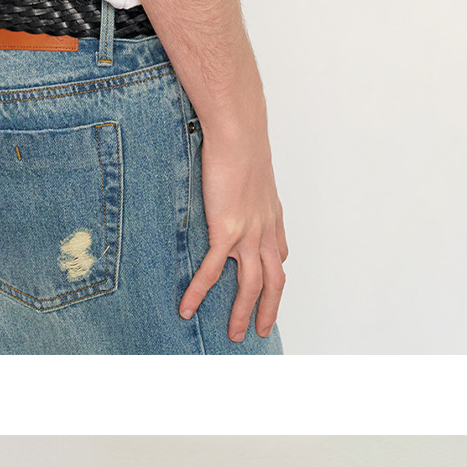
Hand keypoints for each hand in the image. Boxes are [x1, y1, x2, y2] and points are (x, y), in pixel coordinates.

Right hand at [180, 113, 287, 350]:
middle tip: (260, 330)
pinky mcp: (226, 230)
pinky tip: (187, 308)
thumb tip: (241, 184)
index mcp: (271, 216)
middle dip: (268, 308)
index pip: (279, 255)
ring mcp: (248, 233)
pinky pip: (212, 270)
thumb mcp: (255, 169)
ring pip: (251, 285)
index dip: (275, 275)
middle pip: (274, 281)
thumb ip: (250, 187)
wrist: (239, 132)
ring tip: (234, 334)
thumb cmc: (242, 142)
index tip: (270, 288)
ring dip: (242, 312)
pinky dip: (200, 292)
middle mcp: (264, 230)